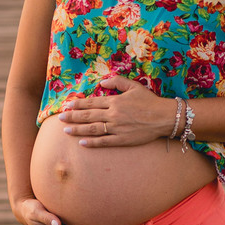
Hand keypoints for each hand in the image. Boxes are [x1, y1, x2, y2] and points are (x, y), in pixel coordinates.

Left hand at [58, 74, 175, 147]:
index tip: (67, 105)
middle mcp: (113, 115)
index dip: (78, 104)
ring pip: (92, 129)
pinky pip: (104, 142)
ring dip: (78, 130)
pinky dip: (92, 143)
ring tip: (66, 130)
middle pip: (88, 116)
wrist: (164, 117)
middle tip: (60, 118)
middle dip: (72, 117)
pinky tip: (82, 143)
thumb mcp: (134, 86)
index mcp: (115, 101)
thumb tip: (103, 82)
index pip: (92, 103)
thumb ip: (117, 82)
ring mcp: (117, 128)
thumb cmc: (150, 101)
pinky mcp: (122, 140)